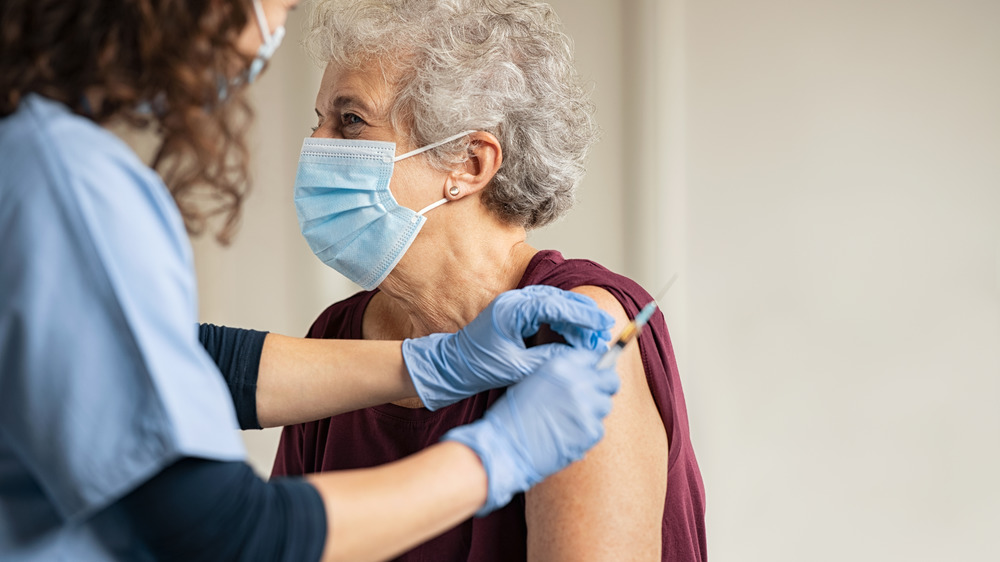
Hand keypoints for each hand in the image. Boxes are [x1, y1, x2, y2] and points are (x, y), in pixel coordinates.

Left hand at [402, 285, 613, 409]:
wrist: (452, 366)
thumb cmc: (479, 367)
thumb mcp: (518, 368)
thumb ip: (549, 359)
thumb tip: (579, 356)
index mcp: (512, 310)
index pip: (556, 305)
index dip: (583, 315)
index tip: (603, 324)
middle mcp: (513, 301)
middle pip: (558, 299)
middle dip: (583, 315)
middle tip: (604, 330)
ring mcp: (514, 304)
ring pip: (554, 303)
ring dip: (574, 317)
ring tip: (593, 334)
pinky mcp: (515, 312)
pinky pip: (545, 310)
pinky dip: (562, 320)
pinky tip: (574, 334)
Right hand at [442, 348, 619, 514]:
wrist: (505, 446)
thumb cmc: (513, 416)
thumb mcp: (534, 381)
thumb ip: (561, 375)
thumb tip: (586, 376)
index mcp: (561, 366)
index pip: (594, 358)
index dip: (595, 368)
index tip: (594, 376)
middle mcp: (577, 382)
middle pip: (610, 380)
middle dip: (604, 387)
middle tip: (592, 398)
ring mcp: (587, 407)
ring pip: (605, 405)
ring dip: (593, 412)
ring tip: (570, 421)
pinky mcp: (591, 431)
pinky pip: (598, 428)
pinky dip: (586, 433)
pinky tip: (567, 435)